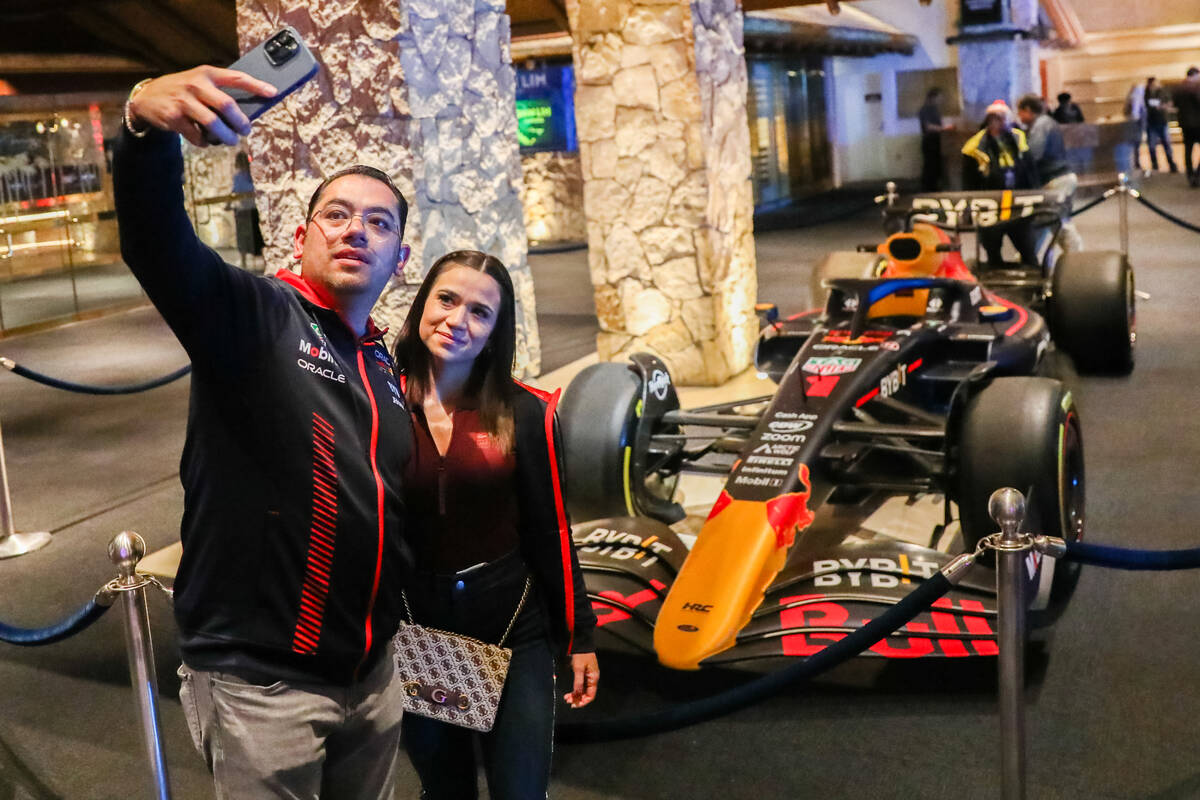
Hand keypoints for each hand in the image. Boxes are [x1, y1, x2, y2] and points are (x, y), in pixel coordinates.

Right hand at [127, 66, 276, 146]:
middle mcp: (195, 85)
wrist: (146, 97)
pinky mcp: (174, 118)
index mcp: (206, 73)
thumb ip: (218, 92)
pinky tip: (206, 141)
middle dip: (241, 122)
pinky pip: (197, 135)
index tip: (273, 92)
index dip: (256, 85)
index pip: (236, 77)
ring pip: (213, 124)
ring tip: (231, 141)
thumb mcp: (198, 82)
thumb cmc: (182, 91)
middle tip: (246, 130)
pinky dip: (205, 142)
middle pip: (227, 105)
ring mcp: (183, 101)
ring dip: (226, 136)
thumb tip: (246, 113)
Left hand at [563, 652, 597, 708]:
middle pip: (586, 694)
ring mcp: (589, 677)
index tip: (574, 704)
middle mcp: (592, 679)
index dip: (583, 701)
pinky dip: (576, 689)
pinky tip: (570, 692)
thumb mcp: (578, 669)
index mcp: (593, 678)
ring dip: (575, 695)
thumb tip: (577, 694)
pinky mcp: (585, 674)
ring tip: (567, 697)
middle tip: (568, 701)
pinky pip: (581, 685)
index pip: (591, 695)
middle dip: (578, 699)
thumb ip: (578, 682)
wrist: (581, 644)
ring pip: (583, 690)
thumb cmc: (581, 655)